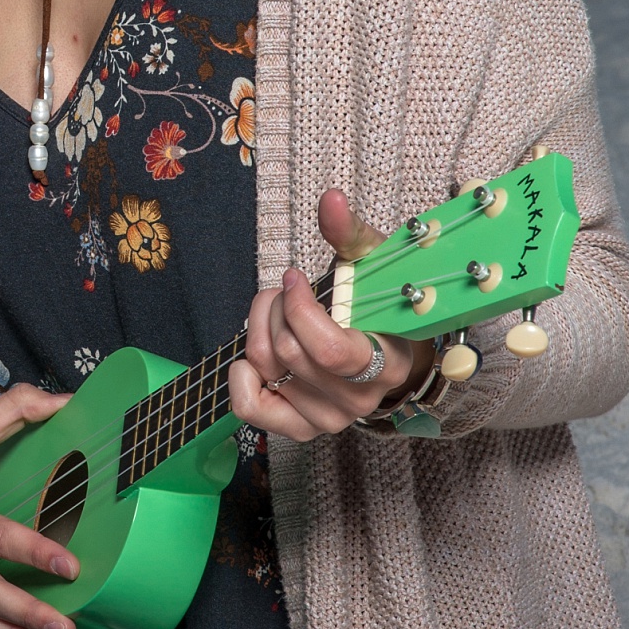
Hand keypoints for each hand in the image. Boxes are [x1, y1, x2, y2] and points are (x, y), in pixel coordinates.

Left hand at [229, 190, 433, 441]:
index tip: (294, 278)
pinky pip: (251, 408)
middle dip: (275, 307)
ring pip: (267, 368)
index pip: (329, 350)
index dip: (298, 309)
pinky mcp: (300, 429)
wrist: (382, 351)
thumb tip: (330, 199)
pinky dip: (241, 376)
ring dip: (257, 329)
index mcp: (388, 362)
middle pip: (288, 351)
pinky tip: (251, 356)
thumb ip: (349, 233)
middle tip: (282, 290)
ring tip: (274, 311)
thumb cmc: (374, 305)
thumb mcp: (370, 264)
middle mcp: (360, 399)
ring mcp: (330, 419)